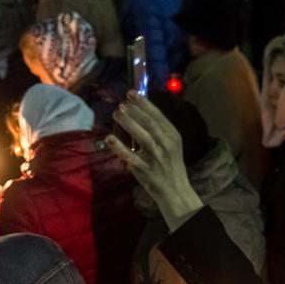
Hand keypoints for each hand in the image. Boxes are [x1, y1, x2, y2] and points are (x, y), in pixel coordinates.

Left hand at [106, 91, 202, 230]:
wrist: (175, 190)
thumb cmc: (170, 166)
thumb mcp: (171, 145)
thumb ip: (159, 130)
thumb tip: (140, 111)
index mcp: (173, 137)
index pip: (158, 116)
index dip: (144, 103)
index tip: (132, 93)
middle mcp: (166, 145)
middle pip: (150, 124)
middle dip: (135, 111)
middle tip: (121, 103)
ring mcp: (156, 158)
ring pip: (142, 137)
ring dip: (128, 123)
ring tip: (117, 113)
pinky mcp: (145, 170)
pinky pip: (130, 157)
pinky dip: (119, 147)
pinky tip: (109, 138)